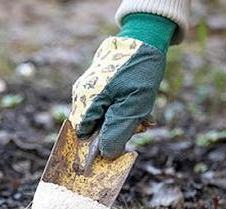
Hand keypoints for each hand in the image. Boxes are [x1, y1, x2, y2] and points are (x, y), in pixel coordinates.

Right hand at [69, 36, 165, 157]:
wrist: (144, 36)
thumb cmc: (139, 71)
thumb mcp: (133, 105)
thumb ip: (117, 131)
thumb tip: (106, 154)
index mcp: (86, 101)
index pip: (83, 136)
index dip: (100, 143)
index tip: (122, 141)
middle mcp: (82, 95)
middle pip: (93, 127)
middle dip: (116, 130)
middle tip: (139, 125)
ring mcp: (88, 89)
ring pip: (102, 117)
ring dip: (124, 120)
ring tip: (143, 114)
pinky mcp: (97, 85)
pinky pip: (107, 106)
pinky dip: (123, 109)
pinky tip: (138, 104)